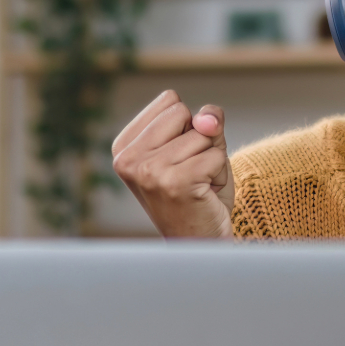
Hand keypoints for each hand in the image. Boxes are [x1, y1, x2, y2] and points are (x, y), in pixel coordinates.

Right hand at [111, 90, 233, 238]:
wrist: (198, 243)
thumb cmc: (197, 194)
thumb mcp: (197, 147)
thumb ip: (203, 122)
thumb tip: (208, 119)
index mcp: (124, 147)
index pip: (169, 101)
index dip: (185, 126)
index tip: (178, 159)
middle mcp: (129, 159)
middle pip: (183, 113)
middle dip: (199, 140)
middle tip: (191, 173)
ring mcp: (150, 172)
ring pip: (204, 134)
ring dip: (212, 159)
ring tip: (198, 185)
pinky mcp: (176, 183)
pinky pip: (217, 154)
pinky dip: (220, 173)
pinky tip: (206, 194)